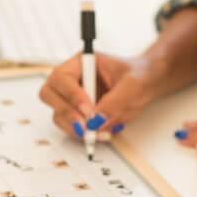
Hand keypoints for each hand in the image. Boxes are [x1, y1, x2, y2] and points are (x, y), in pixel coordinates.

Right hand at [38, 52, 157, 138]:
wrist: (147, 83)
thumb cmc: (139, 75)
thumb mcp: (133, 85)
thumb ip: (116, 101)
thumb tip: (98, 120)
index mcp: (81, 62)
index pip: (62, 76)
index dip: (71, 94)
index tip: (88, 110)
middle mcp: (72, 79)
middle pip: (49, 94)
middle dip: (66, 112)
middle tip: (85, 126)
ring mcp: (72, 98)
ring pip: (57, 114)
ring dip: (74, 126)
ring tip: (97, 133)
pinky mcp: (78, 114)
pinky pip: (70, 127)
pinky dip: (81, 134)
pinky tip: (99, 134)